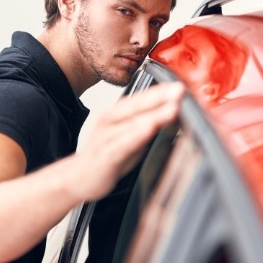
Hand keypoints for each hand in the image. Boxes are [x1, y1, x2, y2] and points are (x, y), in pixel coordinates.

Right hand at [71, 81, 183, 200]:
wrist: (80, 177)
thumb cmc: (109, 154)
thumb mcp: (133, 137)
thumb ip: (152, 125)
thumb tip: (177, 114)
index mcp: (119, 114)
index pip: (144, 98)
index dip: (163, 91)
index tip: (182, 85)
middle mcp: (111, 121)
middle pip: (138, 105)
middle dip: (160, 97)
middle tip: (180, 90)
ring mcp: (107, 137)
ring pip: (132, 123)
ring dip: (154, 115)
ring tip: (172, 108)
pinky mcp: (105, 155)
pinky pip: (122, 144)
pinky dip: (137, 136)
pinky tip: (150, 129)